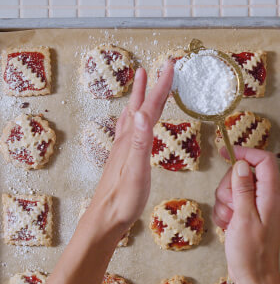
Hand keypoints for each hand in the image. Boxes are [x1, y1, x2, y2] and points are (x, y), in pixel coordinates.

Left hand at [86, 62, 173, 239]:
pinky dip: (137, 117)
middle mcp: (126, 139)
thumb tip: (143, 112)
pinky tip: (136, 121)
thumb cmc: (123, 198)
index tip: (170, 65)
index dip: (161, 86)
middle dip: (151, 85)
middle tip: (159, 67)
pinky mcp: (124, 157)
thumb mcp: (135, 170)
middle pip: (141, 106)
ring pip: (134, 115)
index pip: (150, 106)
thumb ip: (140, 142)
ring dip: (140, 97)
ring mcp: (124, 147)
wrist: (105, 218)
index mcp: (132, 139)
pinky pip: (132, 128)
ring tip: (142, 82)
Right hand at [213, 147, 279, 283]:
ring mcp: (254, 208)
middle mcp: (265, 198)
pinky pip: (229, 205)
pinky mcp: (245, 217)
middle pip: (243, 173)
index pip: (264, 160)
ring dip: (224, 204)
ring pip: (232, 189)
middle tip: (231, 206)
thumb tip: (242, 164)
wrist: (254, 279)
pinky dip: (224, 214)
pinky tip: (227, 227)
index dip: (245, 153)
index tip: (225, 153)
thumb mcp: (244, 218)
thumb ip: (243, 189)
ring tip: (230, 221)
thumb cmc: (252, 253)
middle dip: (229, 186)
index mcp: (270, 195)